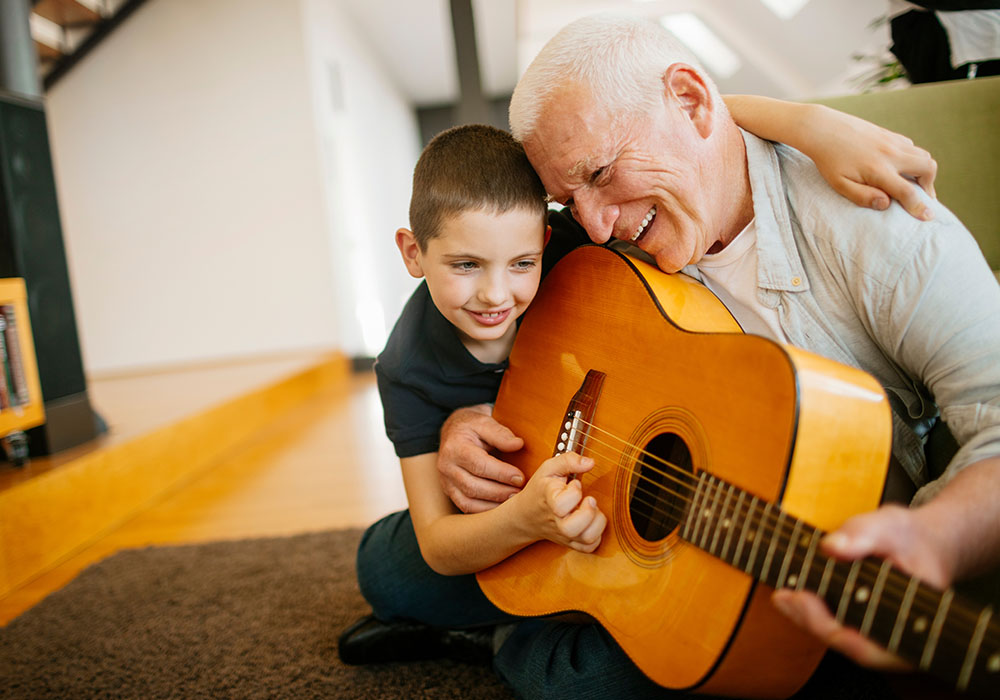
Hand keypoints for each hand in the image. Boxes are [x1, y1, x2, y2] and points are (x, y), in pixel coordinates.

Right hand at [438, 404, 525, 513]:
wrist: (453, 430)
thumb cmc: (472, 426)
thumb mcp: (485, 422)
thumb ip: (500, 433)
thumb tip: (518, 444)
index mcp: (455, 447)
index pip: (479, 464)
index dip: (501, 473)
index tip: (520, 477)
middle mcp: (446, 466)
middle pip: (473, 486)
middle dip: (499, 492)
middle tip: (520, 493)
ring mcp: (445, 481)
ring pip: (468, 501)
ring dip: (492, 504)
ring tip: (512, 501)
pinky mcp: (449, 491)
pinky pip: (465, 506)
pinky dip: (484, 510)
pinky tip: (500, 508)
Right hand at [518, 451, 606, 552]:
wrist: (527, 515)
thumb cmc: (541, 489)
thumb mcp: (549, 468)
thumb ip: (569, 460)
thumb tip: (590, 462)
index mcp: (549, 501)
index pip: (561, 505)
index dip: (574, 492)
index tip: (575, 484)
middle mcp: (557, 522)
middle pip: (573, 528)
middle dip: (588, 512)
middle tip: (589, 500)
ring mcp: (565, 534)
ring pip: (586, 539)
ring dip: (597, 523)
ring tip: (593, 510)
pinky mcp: (572, 542)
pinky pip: (590, 547)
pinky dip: (597, 535)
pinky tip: (592, 521)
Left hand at [771, 504, 950, 669]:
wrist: (926, 542)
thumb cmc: (911, 537)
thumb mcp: (890, 525)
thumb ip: (864, 535)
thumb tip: (832, 547)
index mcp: (916, 625)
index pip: (868, 648)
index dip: (829, 628)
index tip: (802, 599)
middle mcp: (900, 640)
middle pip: (849, 646)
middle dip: (812, 622)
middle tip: (784, 595)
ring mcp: (883, 635)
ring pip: (842, 638)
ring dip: (807, 619)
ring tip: (782, 594)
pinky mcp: (868, 625)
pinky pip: (840, 627)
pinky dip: (815, 612)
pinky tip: (792, 594)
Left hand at [806, 104, 936, 220]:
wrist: (823, 129)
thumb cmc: (829, 161)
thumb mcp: (840, 184)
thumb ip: (863, 196)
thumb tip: (886, 204)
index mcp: (878, 170)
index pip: (907, 191)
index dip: (919, 206)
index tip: (927, 217)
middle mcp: (890, 154)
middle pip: (928, 168)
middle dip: (930, 185)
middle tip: (921, 197)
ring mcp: (892, 141)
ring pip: (923, 155)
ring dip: (924, 170)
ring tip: (914, 183)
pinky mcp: (890, 134)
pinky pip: (911, 146)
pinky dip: (913, 158)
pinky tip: (900, 167)